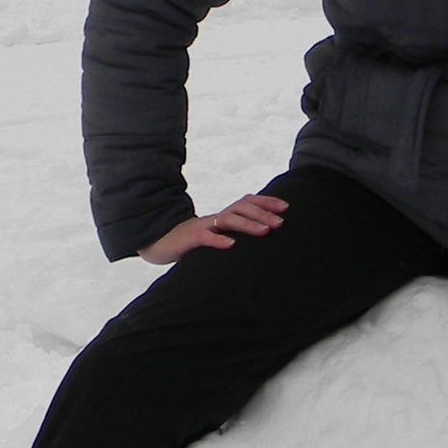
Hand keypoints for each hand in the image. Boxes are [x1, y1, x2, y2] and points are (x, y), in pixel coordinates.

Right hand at [138, 195, 287, 263]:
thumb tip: (264, 237)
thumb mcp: (218, 236)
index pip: (248, 201)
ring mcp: (203, 226)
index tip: (286, 208)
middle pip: (242, 207)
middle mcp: (216, 217)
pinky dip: (219, 240)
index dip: (266, 202)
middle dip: (263, 214)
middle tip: (281, 223)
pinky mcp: (191, 238)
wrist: (161, 244)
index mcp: (224, 216)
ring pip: (228, 219)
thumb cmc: (195, 243)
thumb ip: (236, 234)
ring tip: (265, 232)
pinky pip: (206, 237)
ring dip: (248, 224)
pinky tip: (232, 245)